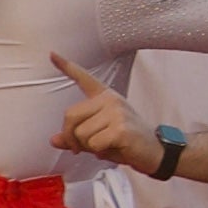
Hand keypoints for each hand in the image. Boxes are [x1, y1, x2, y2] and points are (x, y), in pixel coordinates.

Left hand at [51, 53, 167, 176]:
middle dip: (71, 137)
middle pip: (70, 116)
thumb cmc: (127, 143)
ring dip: (88, 147)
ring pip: (80, 133)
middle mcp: (110, 99)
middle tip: (80, 148)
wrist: (155, 151)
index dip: (66, 66)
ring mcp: (117, 111)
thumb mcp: (99, 137)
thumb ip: (76, 136)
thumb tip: (54, 140)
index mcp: (105, 97)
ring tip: (105, 146)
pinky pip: (94, 144)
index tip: (52, 54)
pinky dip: (99, 152)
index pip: (83, 78)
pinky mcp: (121, 128)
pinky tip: (112, 149)